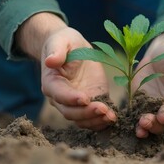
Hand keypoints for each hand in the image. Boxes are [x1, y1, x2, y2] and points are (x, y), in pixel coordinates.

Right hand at [15, 13, 115, 129]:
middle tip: (103, 109)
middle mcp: (61, 98)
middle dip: (87, 113)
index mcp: (51, 82)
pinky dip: (102, 122)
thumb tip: (50, 61)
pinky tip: (113, 118)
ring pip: (82, 120)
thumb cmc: (64, 42)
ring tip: (111, 117)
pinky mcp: (90, 103)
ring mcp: (75, 103)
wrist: (72, 49)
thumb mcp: (61, 41)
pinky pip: (93, 119)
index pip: (59, 94)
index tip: (85, 98)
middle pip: (70, 112)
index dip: (71, 98)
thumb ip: (56, 50)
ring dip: (96, 121)